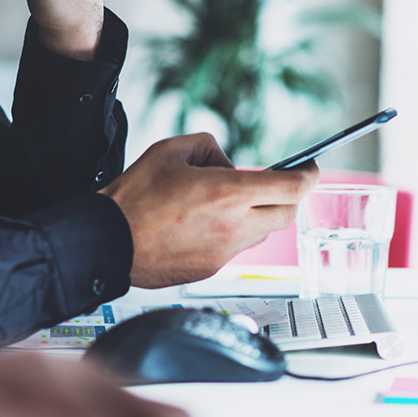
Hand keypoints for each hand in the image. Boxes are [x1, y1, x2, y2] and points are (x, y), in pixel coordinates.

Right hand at [100, 133, 319, 288]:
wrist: (107, 242)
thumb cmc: (134, 198)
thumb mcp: (172, 149)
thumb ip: (209, 147)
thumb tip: (226, 163)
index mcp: (230, 194)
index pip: (294, 187)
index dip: (310, 175)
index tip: (309, 167)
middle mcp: (235, 228)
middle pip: (288, 214)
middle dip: (289, 196)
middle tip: (277, 182)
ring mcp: (225, 253)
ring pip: (262, 233)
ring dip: (258, 215)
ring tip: (226, 202)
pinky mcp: (211, 269)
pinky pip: (235, 248)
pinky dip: (232, 233)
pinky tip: (203, 223)